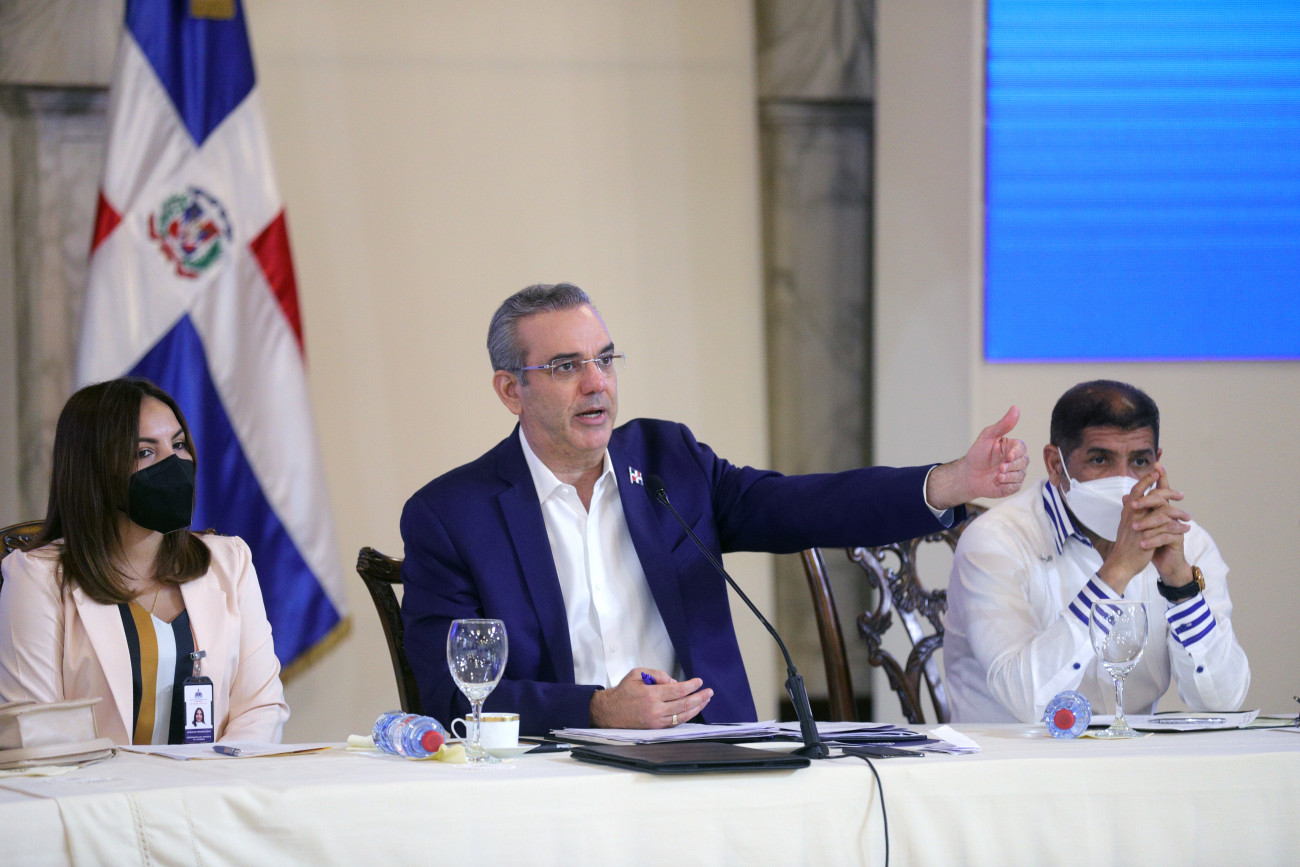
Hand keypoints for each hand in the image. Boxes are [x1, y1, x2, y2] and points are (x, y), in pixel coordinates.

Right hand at [589, 668, 712, 728]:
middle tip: (709, 692)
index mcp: (651, 694)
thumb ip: (658, 675)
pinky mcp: (656, 728)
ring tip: (705, 700)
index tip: (699, 681)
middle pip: (684, 704)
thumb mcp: (637, 674)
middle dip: (699, 698)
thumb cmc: (623, 691)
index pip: (678, 690)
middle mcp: (656, 709)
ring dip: (697, 708)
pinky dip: (686, 716)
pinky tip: (693, 710)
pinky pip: (675, 723)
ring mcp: (656, 721)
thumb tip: (674, 682)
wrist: (609, 712)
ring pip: (682, 716)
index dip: (691, 686)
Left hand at [925, 406, 1028, 509]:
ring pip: (1021, 475)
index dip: (1017, 452)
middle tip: (999, 468)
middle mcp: (1016, 460)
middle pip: (1024, 462)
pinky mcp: (1012, 486)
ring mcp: (1015, 473)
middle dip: (1011, 466)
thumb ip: (1002, 424)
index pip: (1022, 448)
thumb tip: (1015, 408)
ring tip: (996, 476)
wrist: (969, 475)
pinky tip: (997, 482)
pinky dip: (1006, 485)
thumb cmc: (978, 454)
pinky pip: (1015, 486)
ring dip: (1008, 476)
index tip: (1008, 456)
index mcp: (1012, 447)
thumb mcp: (987, 437)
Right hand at [1096, 466, 1189, 592]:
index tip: (1157, 471)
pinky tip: (1186, 529)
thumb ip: (1129, 511)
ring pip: (1163, 511)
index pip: (1137, 489)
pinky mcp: (1147, 537)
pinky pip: (1168, 528)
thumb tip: (1127, 498)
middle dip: (1168, 492)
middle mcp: (1133, 515)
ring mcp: (1140, 525)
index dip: (1147, 479)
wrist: (1122, 563)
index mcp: (1128, 511)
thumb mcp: (1125, 524)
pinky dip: (1179, 527)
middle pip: (1152, 495)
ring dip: (1179, 511)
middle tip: (1181, 494)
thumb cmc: (1126, 544)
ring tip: (1188, 516)